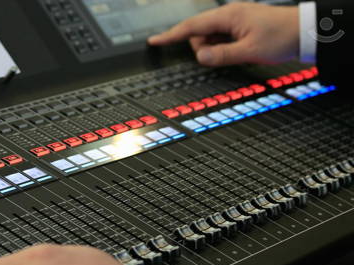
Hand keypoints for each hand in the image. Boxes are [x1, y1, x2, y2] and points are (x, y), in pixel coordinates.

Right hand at [148, 2, 298, 66]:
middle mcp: (228, 15)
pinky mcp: (239, 27)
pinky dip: (223, 48)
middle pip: (199, 34)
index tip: (154, 41)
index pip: (191, 26)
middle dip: (204, 49)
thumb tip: (200, 56)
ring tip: (238, 52)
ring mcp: (233, 20)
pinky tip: (238, 50)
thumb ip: (222, 55)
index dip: (171, 35)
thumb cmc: (280, 37)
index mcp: (227, 16)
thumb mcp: (250, 50)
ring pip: (210, 39)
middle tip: (224, 56)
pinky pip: (221, 39)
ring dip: (215, 50)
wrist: (303, 31)